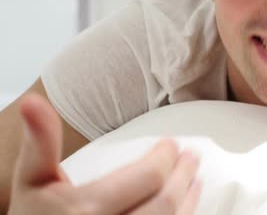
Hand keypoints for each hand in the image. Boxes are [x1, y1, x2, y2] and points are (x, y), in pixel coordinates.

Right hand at [7, 94, 201, 214]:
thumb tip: (34, 102)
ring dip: (189, 200)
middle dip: (183, 175)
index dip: (165, 157)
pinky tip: (186, 207)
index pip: (147, 178)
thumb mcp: (31, 179)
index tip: (170, 144)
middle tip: (191, 156)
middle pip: (166, 203)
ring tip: (195, 180)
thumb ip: (40, 142)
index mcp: (88, 209)